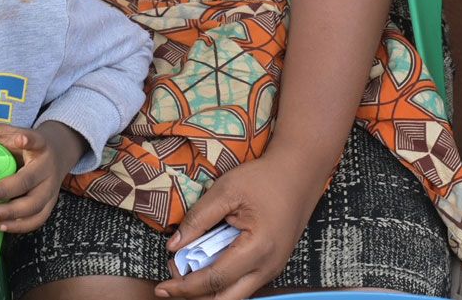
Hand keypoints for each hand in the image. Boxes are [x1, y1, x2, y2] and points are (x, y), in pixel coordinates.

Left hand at [0, 117, 85, 232]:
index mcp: (39, 146)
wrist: (57, 155)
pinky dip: (20, 225)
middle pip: (29, 181)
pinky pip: (37, 219)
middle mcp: (47, 168)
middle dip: (5, 191)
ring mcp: (50, 189)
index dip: (28, 141)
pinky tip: (0, 226)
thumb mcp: (9, 133)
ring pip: (34, 205)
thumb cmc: (24, 145)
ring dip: (11, 212)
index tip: (19, 139)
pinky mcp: (49, 205)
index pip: (36, 141)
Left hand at [156, 152, 322, 298]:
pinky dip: (221, 282)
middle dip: (194, 297)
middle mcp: (268, 267)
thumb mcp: (226, 190)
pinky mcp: (272, 265)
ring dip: (208, 290)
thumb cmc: (264, 178)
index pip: (214, 280)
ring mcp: (273, 269)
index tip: (161, 287)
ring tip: (184, 271)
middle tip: (170, 285)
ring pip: (235, 296)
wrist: (300, 172)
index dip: (184, 287)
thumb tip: (173, 246)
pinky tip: (205, 266)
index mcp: (258, 249)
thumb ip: (198, 219)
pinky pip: (243, 284)